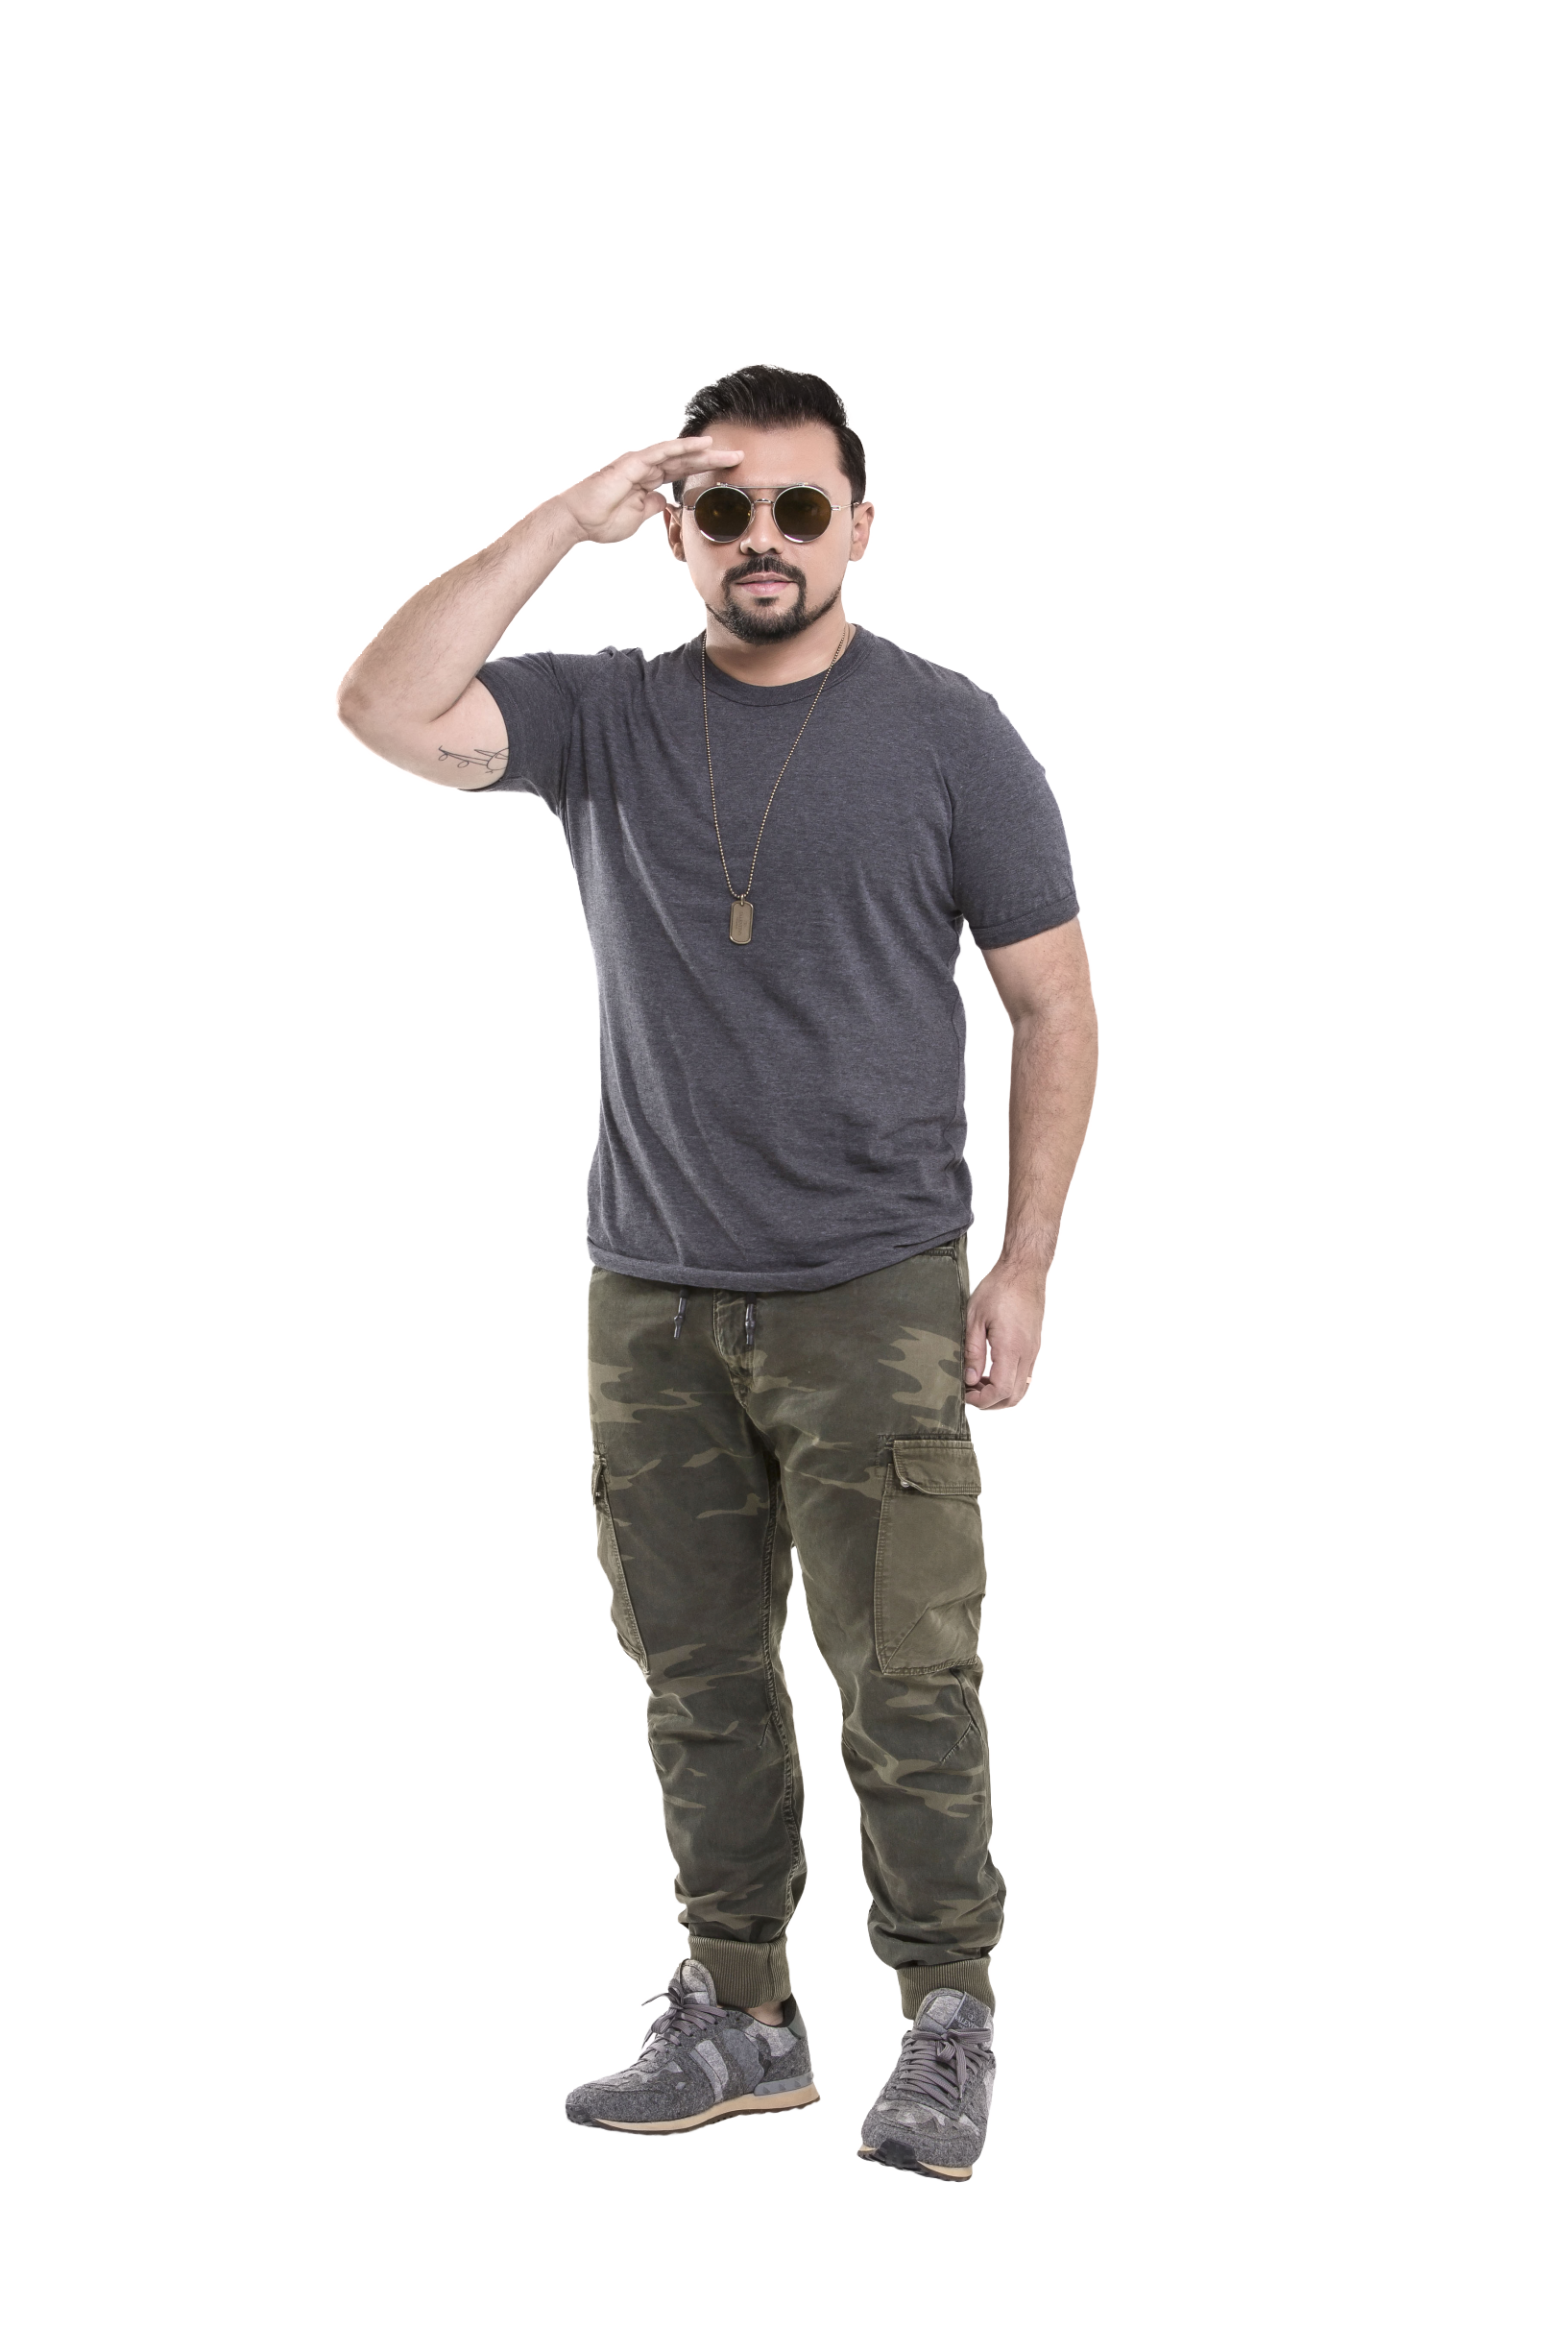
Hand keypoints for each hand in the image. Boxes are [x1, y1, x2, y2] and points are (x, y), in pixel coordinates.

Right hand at [552, 434, 744, 548]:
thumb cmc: (602, 521)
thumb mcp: (638, 517)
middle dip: (712, 459)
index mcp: (649, 481)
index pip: (683, 473)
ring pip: (678, 453)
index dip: (705, 472)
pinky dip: (682, 447)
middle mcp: (647, 468)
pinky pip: (662, 452)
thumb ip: (653, 507)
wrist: (579, 521)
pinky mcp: (633, 463)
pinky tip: (700, 445)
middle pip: (686, 460)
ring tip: (727, 450)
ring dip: (703, 451)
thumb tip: (666, 503)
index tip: (728, 475)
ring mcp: (640, 463)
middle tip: (739, 457)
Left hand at [963, 1264, 1048, 1413]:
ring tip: (979, 1383)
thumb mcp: (975, 1318)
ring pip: (1022, 1389)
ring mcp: (1034, 1351)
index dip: (982, 1400)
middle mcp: (1027, 1354)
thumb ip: (973, 1352)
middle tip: (970, 1393)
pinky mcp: (1035, 1347)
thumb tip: (969, 1380)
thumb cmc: (999, 1289)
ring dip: (1000, 1394)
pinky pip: (1025, 1376)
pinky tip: (992, 1371)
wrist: (1024, 1270)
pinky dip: (1009, 1382)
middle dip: (991, 1403)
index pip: (1001, 1390)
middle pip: (1014, 1397)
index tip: (965, 1395)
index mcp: (1011, 1348)